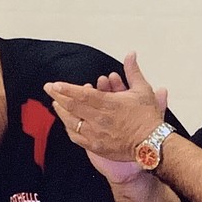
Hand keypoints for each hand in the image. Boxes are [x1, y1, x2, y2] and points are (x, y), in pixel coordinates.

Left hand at [44, 52, 168, 161]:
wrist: (152, 144)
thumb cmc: (148, 118)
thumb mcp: (143, 90)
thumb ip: (132, 71)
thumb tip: (131, 54)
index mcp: (108, 104)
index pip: (82, 94)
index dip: (66, 89)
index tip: (55, 84)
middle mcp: (99, 120)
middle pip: (72, 107)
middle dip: (58, 96)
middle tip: (48, 88)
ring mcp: (96, 134)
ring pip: (71, 122)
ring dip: (61, 111)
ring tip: (56, 103)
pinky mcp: (96, 147)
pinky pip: (76, 138)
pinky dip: (69, 128)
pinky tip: (67, 122)